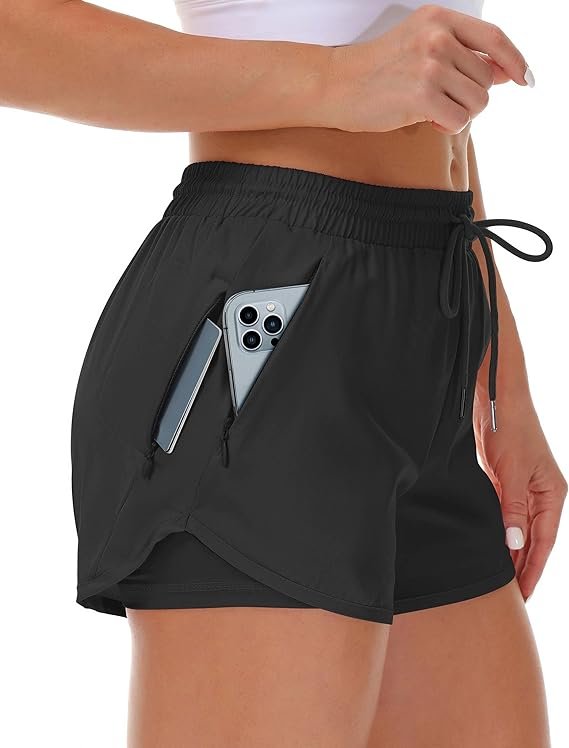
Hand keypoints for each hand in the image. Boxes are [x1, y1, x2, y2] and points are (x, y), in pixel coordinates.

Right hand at [323, 4, 530, 134]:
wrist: (336, 85)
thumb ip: (462, 55)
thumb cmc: (376, 71)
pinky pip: (459, 120)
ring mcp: (430, 66)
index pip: (494, 38)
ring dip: (460, 113)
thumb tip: (506, 72)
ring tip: (431, 109)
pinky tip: (426, 119)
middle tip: (441, 100)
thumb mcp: (420, 47)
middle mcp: (438, 38)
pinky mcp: (422, 95)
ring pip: (478, 102)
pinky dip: (447, 126)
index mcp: (439, 20)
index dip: (515, 60)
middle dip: (470, 97)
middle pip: (487, 79)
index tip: (525, 78)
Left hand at [473, 393, 566, 600]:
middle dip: (521, 568)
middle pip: (532, 542)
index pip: (542, 543)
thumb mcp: (511, 472)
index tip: (521, 596)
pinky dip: (498, 533)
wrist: (495, 400)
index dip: (531, 571)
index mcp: (552, 495)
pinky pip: (504, 516)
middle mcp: (541, 496)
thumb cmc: (511, 430)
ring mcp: (523, 490)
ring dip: (508, 553)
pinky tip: (488, 548)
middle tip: (506, 597)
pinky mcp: (504, 483)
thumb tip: (514, 545)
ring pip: (516, 531)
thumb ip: (513, 509)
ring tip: (495, 580)